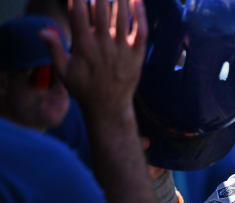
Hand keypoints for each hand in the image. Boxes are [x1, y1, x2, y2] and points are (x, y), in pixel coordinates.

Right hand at [40, 0, 147, 115]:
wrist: (109, 108)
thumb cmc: (84, 89)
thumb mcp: (64, 72)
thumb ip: (54, 49)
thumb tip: (43, 30)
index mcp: (84, 47)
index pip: (79, 15)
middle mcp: (104, 45)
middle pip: (101, 11)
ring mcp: (123, 49)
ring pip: (122, 17)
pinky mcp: (137, 55)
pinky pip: (140, 31)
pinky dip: (139, 14)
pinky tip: (137, 0)